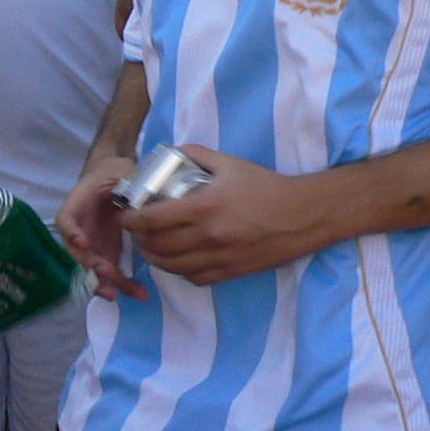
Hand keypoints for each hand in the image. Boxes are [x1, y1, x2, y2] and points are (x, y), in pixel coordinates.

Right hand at [55, 154, 144, 302]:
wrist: (120, 178)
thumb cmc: (119, 171)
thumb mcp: (124, 170)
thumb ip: (128, 182)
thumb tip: (138, 197)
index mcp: (80, 202)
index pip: (66, 218)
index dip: (71, 232)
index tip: (83, 243)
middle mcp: (81, 226)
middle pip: (74, 251)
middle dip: (87, 266)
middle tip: (105, 273)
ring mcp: (93, 243)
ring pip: (90, 269)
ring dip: (101, 283)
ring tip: (116, 295)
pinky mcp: (108, 253)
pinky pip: (112, 273)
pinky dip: (124, 286)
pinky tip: (140, 294)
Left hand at [118, 147, 335, 284]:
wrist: (305, 215)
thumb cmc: (266, 186)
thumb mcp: (229, 163)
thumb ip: (194, 154)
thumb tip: (166, 152)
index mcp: (206, 206)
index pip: (153, 220)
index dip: (131, 220)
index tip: (124, 216)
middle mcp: (211, 236)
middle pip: (158, 246)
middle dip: (139, 239)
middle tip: (135, 230)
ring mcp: (222, 258)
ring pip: (173, 267)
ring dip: (154, 258)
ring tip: (149, 246)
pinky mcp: (233, 272)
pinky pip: (195, 278)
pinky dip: (180, 271)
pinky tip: (177, 260)